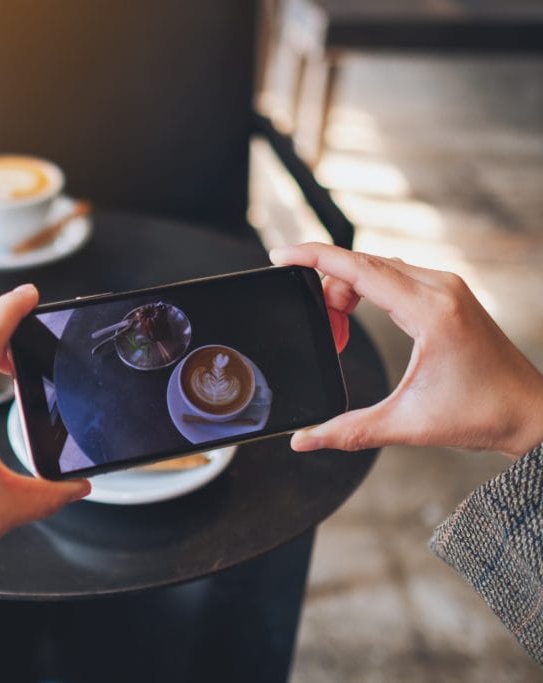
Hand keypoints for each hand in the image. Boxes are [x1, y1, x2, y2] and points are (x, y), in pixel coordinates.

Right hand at [270, 243, 542, 458]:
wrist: (530, 413)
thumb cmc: (481, 414)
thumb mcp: (406, 424)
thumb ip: (348, 431)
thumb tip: (303, 439)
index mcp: (430, 310)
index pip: (360, 268)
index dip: (315, 257)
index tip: (282, 256)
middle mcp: (440, 288)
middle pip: (363, 265)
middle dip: (328, 288)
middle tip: (320, 329)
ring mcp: (446, 287)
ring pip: (378, 268)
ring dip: (348, 290)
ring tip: (339, 332)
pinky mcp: (448, 294)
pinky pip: (394, 276)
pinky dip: (367, 291)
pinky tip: (358, 317)